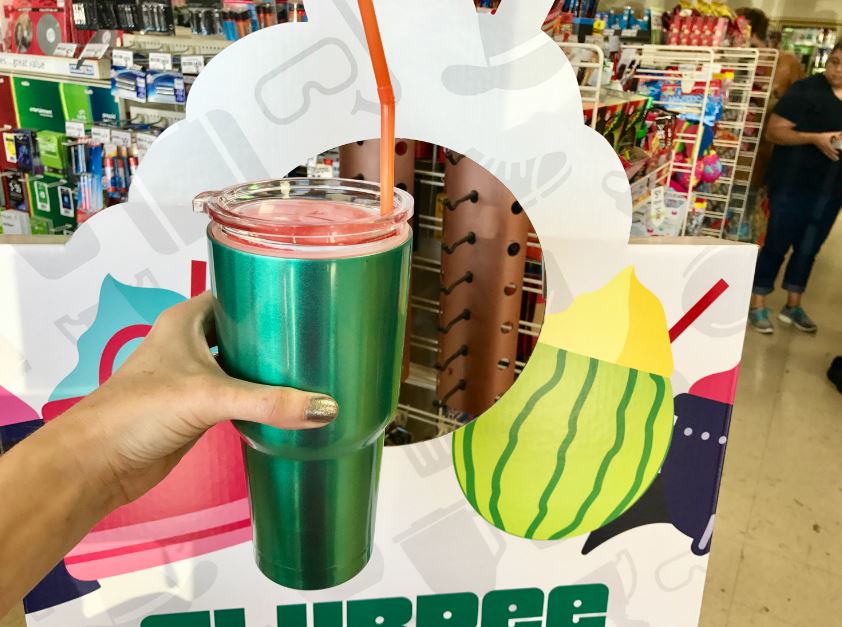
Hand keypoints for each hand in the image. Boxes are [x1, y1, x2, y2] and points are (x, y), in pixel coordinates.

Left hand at [61, 292, 337, 507]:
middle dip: (276, 334)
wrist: (98, 463)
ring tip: (314, 366)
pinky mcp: (198, 409)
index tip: (309, 299)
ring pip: (241, 364)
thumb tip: (327, 408)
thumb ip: (268, 402)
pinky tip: (288, 401)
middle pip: (243, 330)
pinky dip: (260, 397)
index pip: (236, 294)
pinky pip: (238, 395)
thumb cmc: (140, 411)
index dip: (269, 294)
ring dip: (269, 368)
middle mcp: (190, 342)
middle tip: (321, 336)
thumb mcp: (209, 397)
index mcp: (187, 320)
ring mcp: (194, 377)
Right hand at [811, 131, 841, 160]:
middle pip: (829, 153)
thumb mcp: (829, 134)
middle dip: (833, 156)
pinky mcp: (823, 150)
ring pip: (828, 154)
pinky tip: (832, 158)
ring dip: (832, 157)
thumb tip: (841, 133)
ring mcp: (823, 149)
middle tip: (837, 159)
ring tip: (836, 160)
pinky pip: (827, 154)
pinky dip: (830, 156)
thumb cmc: (822, 136)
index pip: (830, 148)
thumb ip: (836, 133)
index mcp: (826, 144)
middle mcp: (824, 147)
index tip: (837, 153)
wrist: (815, 138)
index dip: (834, 151)